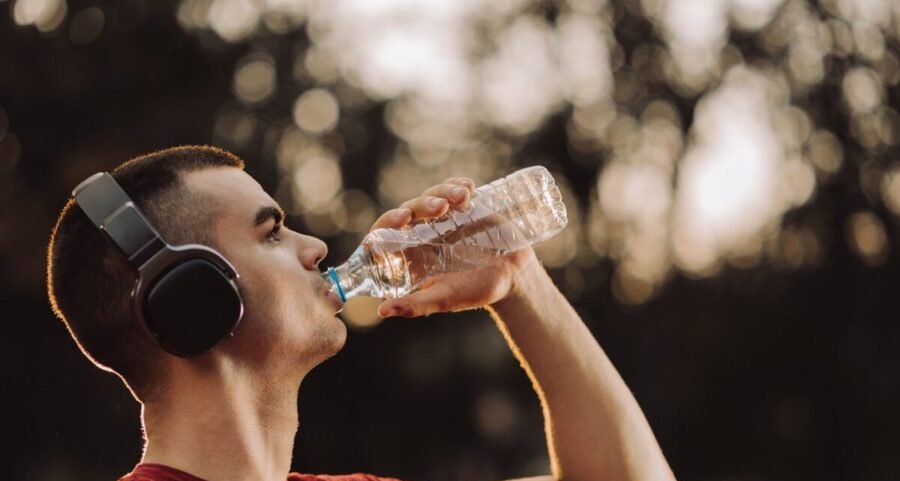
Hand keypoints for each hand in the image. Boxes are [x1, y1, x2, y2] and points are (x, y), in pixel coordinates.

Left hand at [368, 177, 541, 317]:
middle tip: (441, 207)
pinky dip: (457, 184)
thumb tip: (382, 311)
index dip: (388, 220)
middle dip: (422, 203)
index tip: (403, 218)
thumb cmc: (477, 292)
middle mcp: (422, 234)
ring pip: (431, 195)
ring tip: (464, 198)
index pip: (386, 231)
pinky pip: (453, 188)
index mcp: (410, 254)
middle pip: (410, 209)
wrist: (514, 278)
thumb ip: (416, 306)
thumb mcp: (445, 298)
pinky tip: (468, 187)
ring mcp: (443, 218)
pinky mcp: (463, 207)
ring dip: (443, 191)